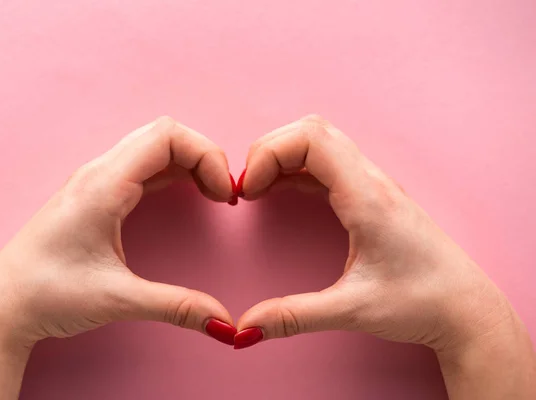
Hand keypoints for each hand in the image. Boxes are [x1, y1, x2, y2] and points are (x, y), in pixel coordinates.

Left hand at [0, 117, 237, 399]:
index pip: (167, 136)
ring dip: (189, 162)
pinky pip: (143, 166)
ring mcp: (96, 180)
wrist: (3, 306)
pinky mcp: (97, 194)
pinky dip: (173, 172)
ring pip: (154, 147)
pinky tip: (187, 192)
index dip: (207, 155)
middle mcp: (98, 172)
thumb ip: (176, 306)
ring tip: (212, 194)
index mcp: (103, 185)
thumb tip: (225, 323)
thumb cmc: (48, 294)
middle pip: (164, 134)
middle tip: (222, 194)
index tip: (224, 194)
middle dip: (203, 156)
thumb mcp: (118, 299)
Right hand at [235, 115, 535, 398]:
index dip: (269, 154)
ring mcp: (374, 185)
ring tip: (259, 190)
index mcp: (367, 197)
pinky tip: (283, 192)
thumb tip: (244, 327)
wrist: (465, 309)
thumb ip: (294, 316)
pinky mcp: (372, 196)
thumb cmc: (421, 303)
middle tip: (248, 188)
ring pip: (320, 142)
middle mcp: (372, 181)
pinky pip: (328, 165)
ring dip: (283, 157)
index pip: (311, 138)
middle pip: (311, 131)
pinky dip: (298, 170)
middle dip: (270, 151)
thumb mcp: (353, 310)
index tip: (248, 191)